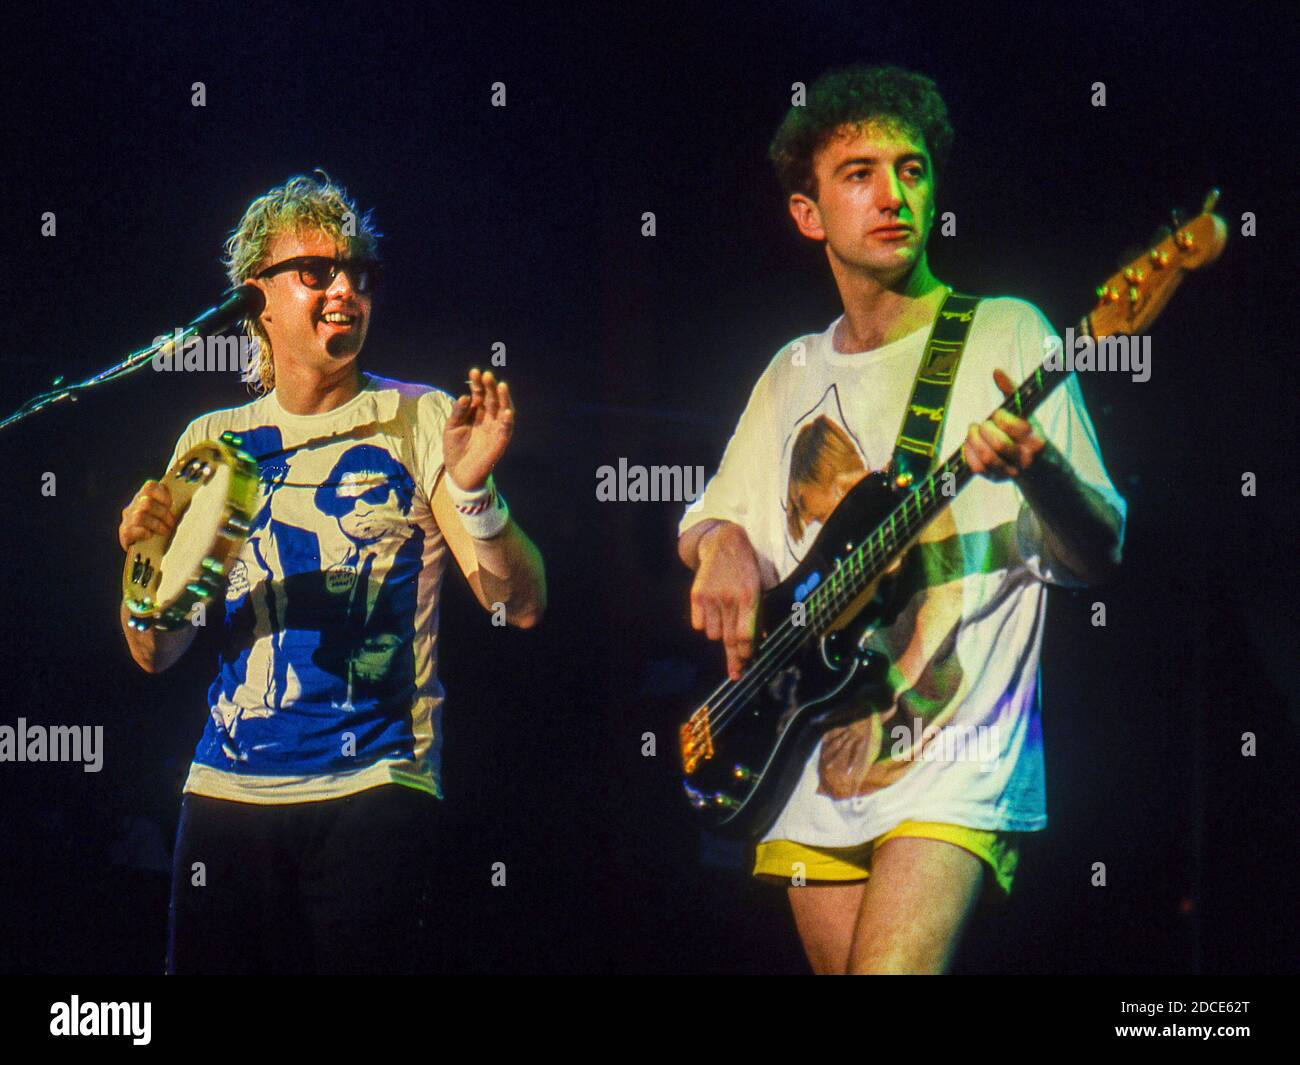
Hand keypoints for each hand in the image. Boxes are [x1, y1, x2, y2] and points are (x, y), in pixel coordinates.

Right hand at [119, 480, 174, 551]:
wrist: (148, 552)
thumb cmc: (162, 531)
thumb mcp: (168, 516)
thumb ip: (172, 507)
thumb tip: (191, 499)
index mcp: (144, 498)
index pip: (150, 486)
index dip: (162, 493)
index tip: (170, 504)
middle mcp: (134, 506)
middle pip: (146, 503)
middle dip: (163, 513)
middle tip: (171, 523)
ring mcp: (127, 519)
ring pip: (139, 515)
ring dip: (156, 524)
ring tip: (164, 531)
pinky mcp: (124, 533)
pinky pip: (131, 530)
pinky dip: (143, 533)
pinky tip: (150, 536)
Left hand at [443, 368, 513, 490]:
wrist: (458, 473)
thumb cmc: (454, 449)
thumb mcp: (451, 428)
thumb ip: (458, 412)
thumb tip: (465, 396)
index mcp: (476, 412)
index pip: (479, 394)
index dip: (477, 384)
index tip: (474, 372)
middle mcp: (487, 418)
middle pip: (492, 399)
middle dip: (490, 387)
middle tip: (487, 376)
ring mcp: (495, 429)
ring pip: (503, 410)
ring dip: (503, 399)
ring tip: (501, 386)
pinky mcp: (500, 442)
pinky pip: (506, 430)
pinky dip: (507, 421)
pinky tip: (506, 411)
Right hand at [689, 522, 760, 680]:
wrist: (725, 545)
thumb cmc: (745, 570)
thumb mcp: (758, 589)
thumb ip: (757, 615)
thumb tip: (759, 641)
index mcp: (749, 597)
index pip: (746, 634)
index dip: (745, 653)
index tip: (745, 663)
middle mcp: (729, 599)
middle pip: (729, 638)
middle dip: (734, 658)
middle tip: (736, 672)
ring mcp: (711, 597)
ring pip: (712, 634)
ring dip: (718, 635)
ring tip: (724, 622)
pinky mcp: (697, 595)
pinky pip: (698, 624)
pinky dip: (704, 624)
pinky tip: (711, 614)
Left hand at [963, 368, 1045, 480]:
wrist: (1034, 464)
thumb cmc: (1025, 432)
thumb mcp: (1023, 412)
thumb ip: (1010, 391)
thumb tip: (995, 371)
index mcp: (1035, 439)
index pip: (1013, 427)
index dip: (999, 418)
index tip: (997, 414)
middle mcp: (1025, 458)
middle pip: (998, 444)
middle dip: (984, 431)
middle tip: (980, 424)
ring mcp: (1011, 471)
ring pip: (986, 458)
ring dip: (973, 441)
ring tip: (972, 432)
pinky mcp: (997, 478)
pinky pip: (977, 469)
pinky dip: (969, 454)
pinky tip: (969, 444)